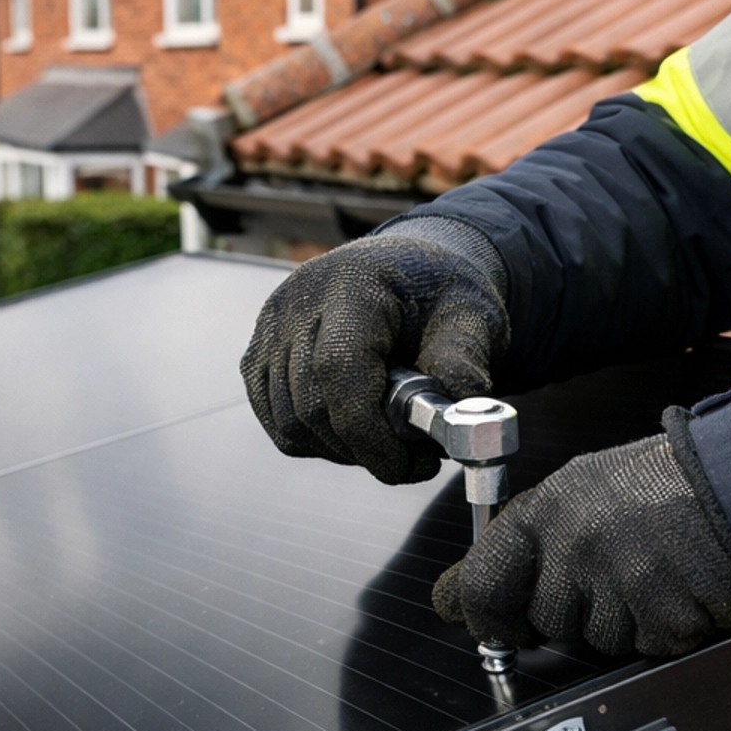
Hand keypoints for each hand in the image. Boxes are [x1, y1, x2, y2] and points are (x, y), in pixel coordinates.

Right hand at [241, 216, 508, 484]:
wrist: (405, 266)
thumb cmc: (438, 291)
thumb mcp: (473, 317)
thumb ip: (464, 366)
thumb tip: (460, 421)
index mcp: (351, 286)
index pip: (337, 369)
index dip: (368, 431)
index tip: (409, 464)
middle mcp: (297, 303)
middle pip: (310, 406)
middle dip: (364, 450)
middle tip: (413, 459)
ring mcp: (270, 330)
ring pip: (289, 424)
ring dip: (340, 451)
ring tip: (388, 442)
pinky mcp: (258, 353)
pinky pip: (276, 420)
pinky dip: (316, 441)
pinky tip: (356, 432)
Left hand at [433, 418, 730, 660]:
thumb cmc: (666, 484)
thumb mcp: (582, 488)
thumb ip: (524, 541)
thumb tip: (456, 597)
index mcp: (547, 510)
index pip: (483, 585)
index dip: (487, 615)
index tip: (498, 625)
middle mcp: (575, 546)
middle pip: (546, 619)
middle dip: (574, 609)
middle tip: (615, 569)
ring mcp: (619, 586)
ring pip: (595, 639)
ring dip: (622, 618)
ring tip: (654, 569)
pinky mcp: (661, 621)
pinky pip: (643, 646)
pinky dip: (661, 628)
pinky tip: (677, 588)